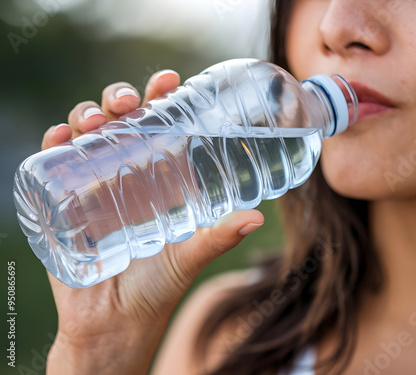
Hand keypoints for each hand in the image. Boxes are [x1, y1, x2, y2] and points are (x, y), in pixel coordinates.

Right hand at [44, 70, 264, 373]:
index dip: (163, 100)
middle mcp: (126, 175)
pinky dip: (54, 144)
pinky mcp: (65, 202)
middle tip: (129, 102)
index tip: (170, 81)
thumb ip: (219, 238)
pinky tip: (61, 136)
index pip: (160, 128)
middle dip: (120, 100)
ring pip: (87, 135)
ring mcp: (94, 185)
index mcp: (160, 179)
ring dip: (87, 115)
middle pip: (121, 122)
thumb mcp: (190, 257)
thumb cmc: (156, 287)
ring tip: (97, 119)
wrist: (114, 323)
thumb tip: (257, 217)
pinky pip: (54, 163)